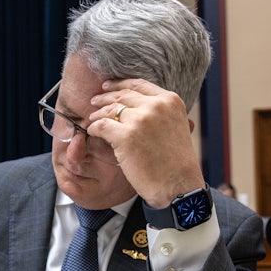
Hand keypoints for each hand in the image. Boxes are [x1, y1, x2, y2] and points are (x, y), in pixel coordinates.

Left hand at [88, 79, 205, 206]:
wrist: (179, 187)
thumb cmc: (176, 164)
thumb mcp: (177, 128)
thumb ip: (161, 115)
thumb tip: (139, 106)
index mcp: (171, 101)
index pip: (139, 85)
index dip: (120, 84)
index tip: (108, 87)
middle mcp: (156, 106)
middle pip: (123, 95)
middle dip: (106, 97)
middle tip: (95, 101)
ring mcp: (140, 119)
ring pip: (110, 109)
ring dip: (98, 113)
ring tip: (92, 118)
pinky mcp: (126, 136)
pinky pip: (101, 125)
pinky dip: (94, 128)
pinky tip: (92, 132)